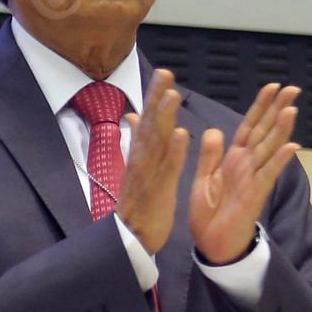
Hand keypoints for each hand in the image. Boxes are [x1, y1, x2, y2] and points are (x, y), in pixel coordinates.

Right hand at [114, 69, 188, 255]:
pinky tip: (182, 134)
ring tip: (173, 95)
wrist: (129, 237)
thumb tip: (133, 115)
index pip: (147, 120)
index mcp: (140, 153)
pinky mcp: (158, 190)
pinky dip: (174, 151)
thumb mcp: (135, 167)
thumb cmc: (137, 202)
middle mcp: (142, 159)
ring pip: (157, 142)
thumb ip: (136, 139)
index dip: (154, 96)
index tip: (164, 74)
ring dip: (164, 118)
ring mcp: (148, 174)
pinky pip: (167, 168)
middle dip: (157, 98)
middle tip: (166, 73)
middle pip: (150, 124)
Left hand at [189, 81, 302, 264]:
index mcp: (233, 159)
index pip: (249, 127)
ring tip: (292, 108)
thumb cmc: (209, 214)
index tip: (272, 87)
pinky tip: (293, 146)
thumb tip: (215, 130)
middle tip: (293, 88)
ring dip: (281, 129)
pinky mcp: (254, 195)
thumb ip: (210, 155)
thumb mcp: (203, 179)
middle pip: (264, 132)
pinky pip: (268, 175)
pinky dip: (280, 160)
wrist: (211, 245)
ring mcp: (253, 179)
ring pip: (269, 149)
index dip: (260, 107)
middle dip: (277, 110)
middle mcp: (247, 165)